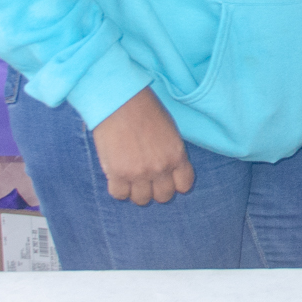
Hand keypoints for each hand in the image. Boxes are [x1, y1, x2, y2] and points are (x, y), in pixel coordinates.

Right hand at [92, 87, 194, 205]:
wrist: (121, 102)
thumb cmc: (146, 110)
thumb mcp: (170, 131)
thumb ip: (171, 153)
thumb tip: (167, 170)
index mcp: (177, 156)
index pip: (184, 185)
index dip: (176, 183)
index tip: (168, 179)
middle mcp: (160, 168)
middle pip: (163, 196)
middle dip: (157, 189)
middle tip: (148, 179)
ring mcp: (139, 173)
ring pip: (142, 199)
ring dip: (137, 191)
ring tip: (132, 179)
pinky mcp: (117, 174)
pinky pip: (119, 195)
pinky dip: (119, 189)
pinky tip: (118, 177)